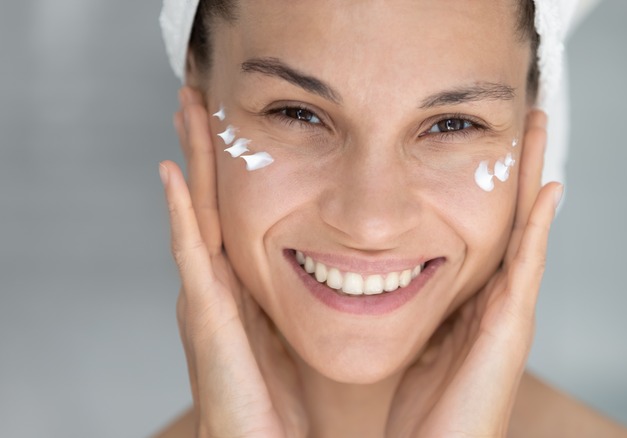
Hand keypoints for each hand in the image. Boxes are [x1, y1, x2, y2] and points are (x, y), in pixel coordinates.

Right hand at [160, 88, 307, 436]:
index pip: (236, 215)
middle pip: (211, 203)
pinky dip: (181, 215)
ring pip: (196, 216)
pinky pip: (193, 256)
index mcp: (245, 290)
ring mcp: (208, 301)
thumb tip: (360, 270)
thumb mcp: (302, 339)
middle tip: (199, 97)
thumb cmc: (285, 407)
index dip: (230, 170)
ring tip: (186, 112)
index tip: (237, 124)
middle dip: (205, 151)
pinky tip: (174, 176)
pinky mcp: (205, 320)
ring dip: (192, 163)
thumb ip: (316, 302)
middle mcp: (220, 288)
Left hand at [387, 111, 560, 436]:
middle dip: (519, 168)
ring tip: (542, 129)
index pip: (485, 230)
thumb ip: (422, 311)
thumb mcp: (419, 343)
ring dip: (534, 178)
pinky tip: (548, 189)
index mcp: (474, 301)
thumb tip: (394, 283)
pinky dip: (540, 226)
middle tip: (528, 117)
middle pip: (513, 218)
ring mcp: (510, 312)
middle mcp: (498, 300)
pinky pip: (529, 266)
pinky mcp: (513, 327)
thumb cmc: (428, 410)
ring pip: (528, 230)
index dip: (493, 187)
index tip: (487, 143)